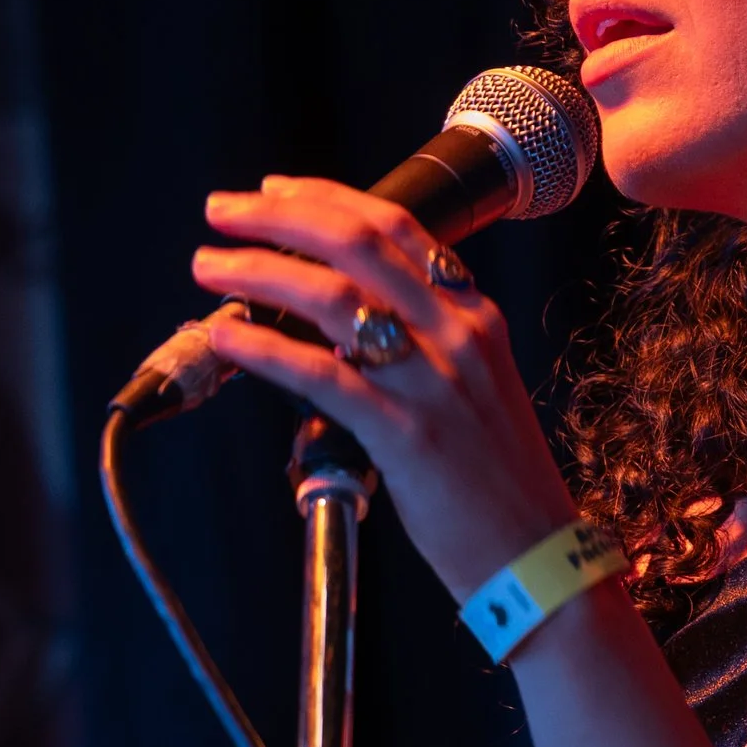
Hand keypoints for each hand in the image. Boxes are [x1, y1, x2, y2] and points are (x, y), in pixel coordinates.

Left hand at [190, 181, 579, 597]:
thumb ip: (425, 345)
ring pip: (331, 297)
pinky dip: (262, 349)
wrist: (537, 554)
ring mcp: (431, 381)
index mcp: (474, 316)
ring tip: (210, 267)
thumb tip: (345, 327)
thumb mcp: (477, 387)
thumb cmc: (500, 482)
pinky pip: (319, 374)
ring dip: (256, 272)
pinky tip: (226, 338)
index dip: (326, 199)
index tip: (275, 192)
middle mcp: (456, 333)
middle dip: (278, 216)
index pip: (396, 228)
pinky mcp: (404, 434)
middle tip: (222, 211)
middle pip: (357, 242)